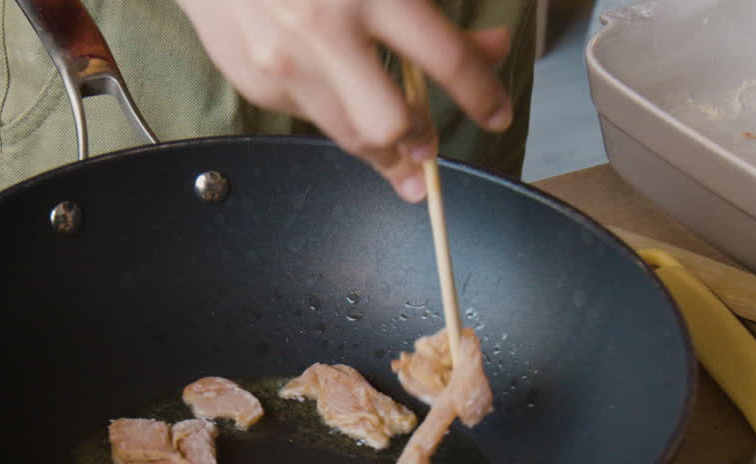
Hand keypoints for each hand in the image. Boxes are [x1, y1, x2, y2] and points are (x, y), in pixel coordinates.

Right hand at [174, 0, 513, 202]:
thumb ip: (433, 14)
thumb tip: (490, 48)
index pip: (446, 58)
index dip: (482, 94)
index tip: (497, 113)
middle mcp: (326, 32)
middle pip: (394, 124)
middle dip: (422, 142)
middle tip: (431, 145)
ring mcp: (287, 65)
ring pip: (352, 138)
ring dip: (385, 154)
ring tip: (400, 157)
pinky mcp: (258, 84)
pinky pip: (313, 120)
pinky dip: (335, 116)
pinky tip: (338, 100)